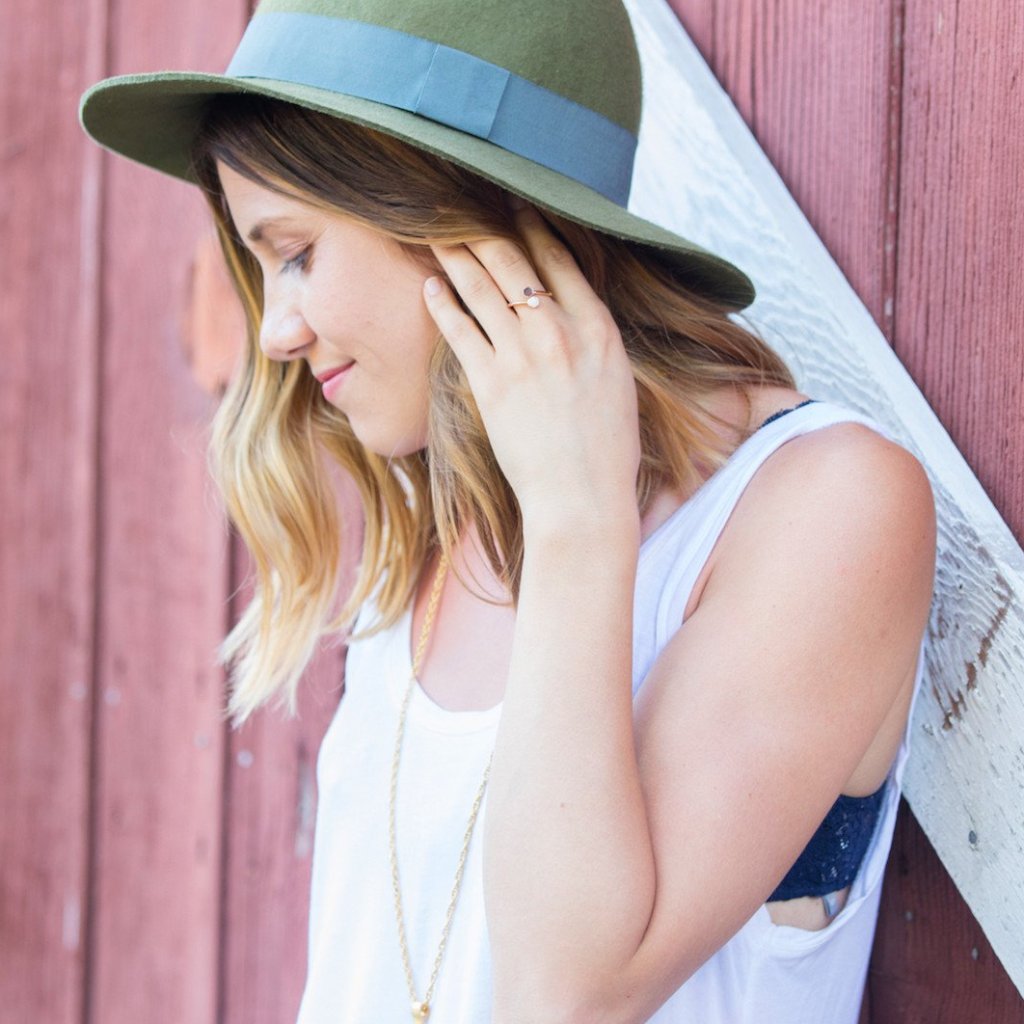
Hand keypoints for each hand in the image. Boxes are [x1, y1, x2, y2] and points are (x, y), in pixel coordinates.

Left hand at [423, 203, 640, 536]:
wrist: (582, 498)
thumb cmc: (607, 451)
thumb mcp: (618, 383)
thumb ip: (594, 343)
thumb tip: (573, 317)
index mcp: (599, 329)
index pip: (561, 261)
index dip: (534, 228)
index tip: (516, 209)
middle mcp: (560, 332)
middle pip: (515, 264)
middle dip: (484, 228)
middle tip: (462, 206)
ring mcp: (522, 355)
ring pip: (481, 287)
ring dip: (455, 254)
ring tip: (435, 232)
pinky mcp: (490, 383)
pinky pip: (459, 329)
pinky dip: (442, 302)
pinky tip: (430, 285)